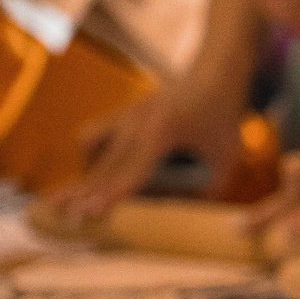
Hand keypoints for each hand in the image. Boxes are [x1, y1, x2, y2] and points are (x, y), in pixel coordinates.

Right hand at [56, 88, 239, 216]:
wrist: (213, 78)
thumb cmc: (222, 120)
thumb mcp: (227, 157)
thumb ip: (210, 190)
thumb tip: (185, 221)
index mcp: (164, 130)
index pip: (133, 168)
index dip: (115, 192)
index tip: (95, 211)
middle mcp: (137, 120)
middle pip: (106, 163)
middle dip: (87, 192)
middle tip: (72, 217)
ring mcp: (125, 114)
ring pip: (91, 145)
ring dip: (88, 172)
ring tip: (82, 197)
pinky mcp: (119, 112)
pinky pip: (92, 135)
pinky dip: (91, 156)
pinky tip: (99, 173)